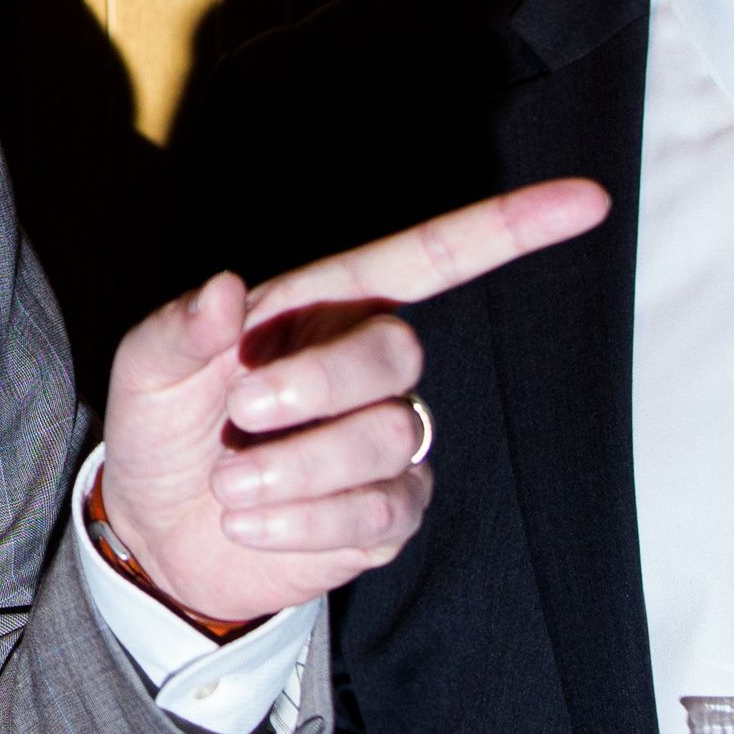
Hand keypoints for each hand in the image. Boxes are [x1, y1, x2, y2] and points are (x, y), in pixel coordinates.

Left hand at [97, 179, 609, 625]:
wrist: (159, 533)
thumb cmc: (161, 429)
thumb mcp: (145, 371)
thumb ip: (177, 327)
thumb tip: (223, 288)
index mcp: (322, 309)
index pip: (430, 259)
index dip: (507, 230)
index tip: (588, 200)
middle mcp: (366, 370)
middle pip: (400, 355)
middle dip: (317, 387)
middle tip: (241, 414)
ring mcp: (387, 444)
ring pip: (387, 440)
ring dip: (295, 470)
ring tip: (230, 485)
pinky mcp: (389, 515)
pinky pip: (380, 512)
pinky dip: (303, 523)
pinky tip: (253, 522)